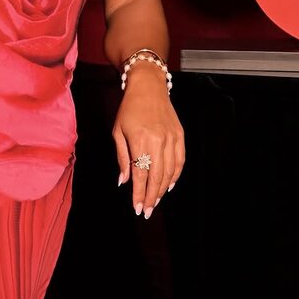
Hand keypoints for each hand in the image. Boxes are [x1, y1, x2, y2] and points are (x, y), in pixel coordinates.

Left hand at [112, 63, 184, 217]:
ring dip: (162, 190)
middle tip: (147, 211)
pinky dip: (175, 175)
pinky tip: (168, 185)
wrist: (148, 87)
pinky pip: (180, 161)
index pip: (141, 175)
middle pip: (157, 177)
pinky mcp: (180, 135)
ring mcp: (171, 138)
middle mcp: (158, 141)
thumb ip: (122, 158)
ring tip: (155, 201)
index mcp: (140, 140)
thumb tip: (123, 182)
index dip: (139, 194)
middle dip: (151, 197)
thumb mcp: (118, 131)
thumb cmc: (129, 109)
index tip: (137, 208)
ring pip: (169, 172)